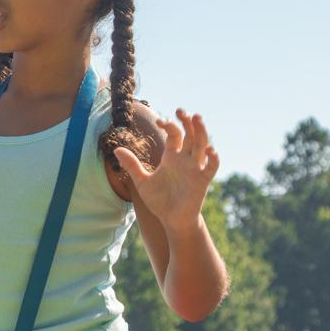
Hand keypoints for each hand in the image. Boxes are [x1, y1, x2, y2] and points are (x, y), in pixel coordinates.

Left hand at [115, 109, 220, 230]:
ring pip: (202, 145)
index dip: (169, 125)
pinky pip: (211, 168)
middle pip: (191, 135)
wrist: (171, 219)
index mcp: (172, 157)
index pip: (174, 135)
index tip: (159, 121)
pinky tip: (210, 150)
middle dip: (188, 122)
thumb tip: (116, 149)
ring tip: (197, 118)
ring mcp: (195, 169)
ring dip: (201, 132)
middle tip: (181, 111)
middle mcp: (185, 160)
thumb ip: (132, 165)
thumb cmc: (159, 200)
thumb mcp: (142, 181)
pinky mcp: (202, 181)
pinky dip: (213, 159)